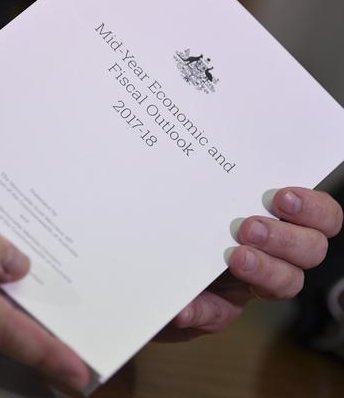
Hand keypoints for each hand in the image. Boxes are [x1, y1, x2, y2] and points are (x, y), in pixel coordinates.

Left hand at [157, 187, 342, 341]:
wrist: (151, 264)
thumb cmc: (182, 224)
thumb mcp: (196, 203)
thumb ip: (206, 191)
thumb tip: (209, 156)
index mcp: (275, 220)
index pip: (321, 217)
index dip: (313, 208)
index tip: (282, 197)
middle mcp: (272, 254)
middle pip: (311, 250)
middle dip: (285, 238)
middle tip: (249, 228)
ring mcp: (247, 286)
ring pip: (286, 283)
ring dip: (263, 270)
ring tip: (234, 259)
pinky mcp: (218, 313)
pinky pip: (216, 315)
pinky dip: (199, 311)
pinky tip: (183, 308)